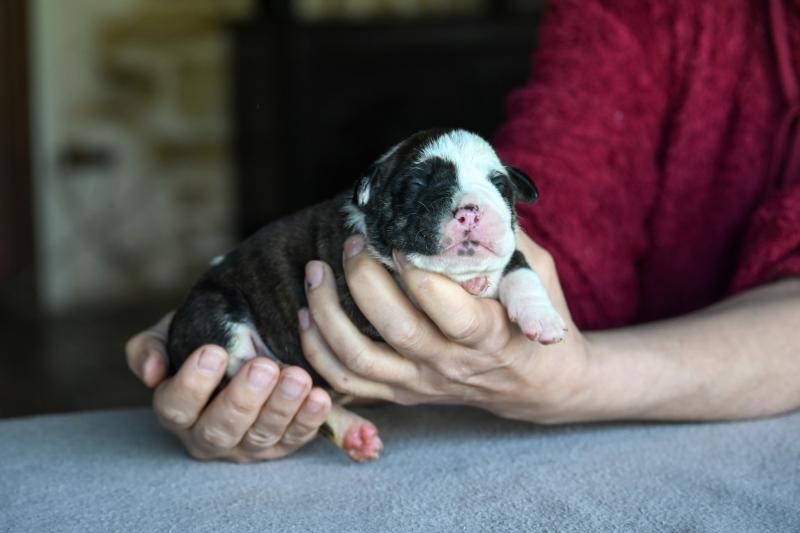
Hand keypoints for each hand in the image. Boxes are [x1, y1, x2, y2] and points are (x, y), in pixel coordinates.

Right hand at [125, 314, 331, 461]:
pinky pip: (296, 438)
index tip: (214, 352)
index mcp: (176, 411)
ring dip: (282, 407)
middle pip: (221, 428)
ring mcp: (246, 446)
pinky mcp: (280, 447)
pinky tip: (320, 397)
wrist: (239, 343)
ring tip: (297, 377)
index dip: (193, 384)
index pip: (176, 406)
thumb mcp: (168, 336)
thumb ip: (149, 348)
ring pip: (261, 435)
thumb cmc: (199, 338)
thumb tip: (151, 372)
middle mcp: (207, 436)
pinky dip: (310, 419)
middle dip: (243, 399)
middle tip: (263, 367)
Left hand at [298, 232, 591, 422]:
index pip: (454, 314)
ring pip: (360, 359)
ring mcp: (422, 383)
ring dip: (328, 314)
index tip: (401, 241)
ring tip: (316, 271)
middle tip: (355, 244)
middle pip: (398, 330)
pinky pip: (349, 382)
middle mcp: (452, 365)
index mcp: (491, 336)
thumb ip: (504, 239)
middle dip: (365, 281)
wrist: (539, 385)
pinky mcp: (402, 394)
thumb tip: (466, 188)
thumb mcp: (536, 276)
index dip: (421, 276)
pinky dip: (318, 351)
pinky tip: (306, 313)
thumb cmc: (539, 322)